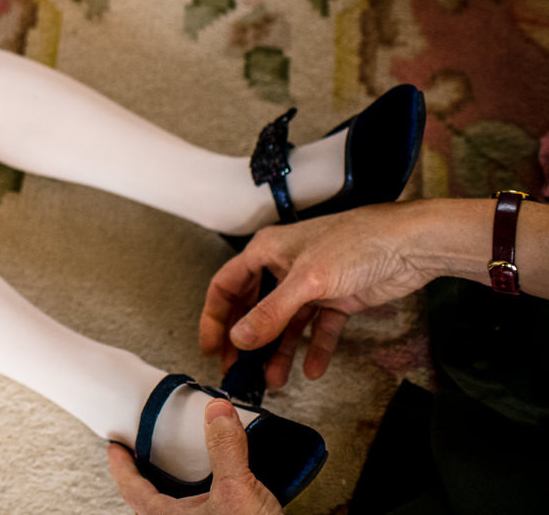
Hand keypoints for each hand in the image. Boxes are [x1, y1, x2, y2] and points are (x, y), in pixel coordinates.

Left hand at [106, 399, 284, 513]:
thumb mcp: (237, 492)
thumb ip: (225, 450)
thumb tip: (217, 414)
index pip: (130, 487)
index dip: (121, 464)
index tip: (115, 447)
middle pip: (150, 501)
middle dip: (150, 477)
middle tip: (149, 456)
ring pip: (177, 510)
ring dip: (181, 491)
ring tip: (189, 472)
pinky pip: (204, 513)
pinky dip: (206, 500)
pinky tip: (224, 494)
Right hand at [199, 205, 432, 386]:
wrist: (410, 245)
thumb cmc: (356, 243)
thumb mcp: (307, 280)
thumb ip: (272, 312)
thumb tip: (240, 339)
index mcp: (266, 251)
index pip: (227, 286)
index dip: (215, 318)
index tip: (211, 348)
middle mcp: (284, 267)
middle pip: (254, 308)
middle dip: (246, 341)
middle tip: (239, 371)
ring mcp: (311, 285)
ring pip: (286, 324)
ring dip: (278, 351)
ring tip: (274, 380)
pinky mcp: (337, 298)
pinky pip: (319, 329)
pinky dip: (315, 349)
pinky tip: (312, 370)